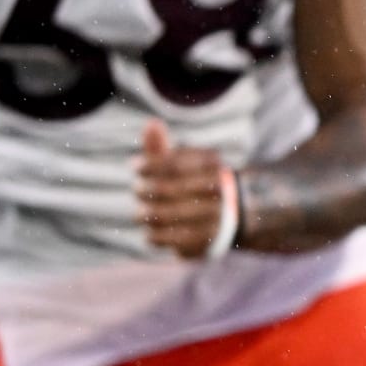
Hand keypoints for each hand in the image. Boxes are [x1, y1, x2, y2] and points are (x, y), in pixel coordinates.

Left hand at [135, 120, 231, 258]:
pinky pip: (170, 239)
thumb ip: (163, 147)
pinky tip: (151, 231)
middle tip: (137, 190)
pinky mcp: (207, 241)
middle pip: (167, 190)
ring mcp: (214, 218)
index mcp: (212, 166)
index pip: (173, 164)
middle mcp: (218, 190)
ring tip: (141, 214)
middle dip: (145, 190)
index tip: (135, 167)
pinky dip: (155, 235)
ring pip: (166, 215)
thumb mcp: (183, 162)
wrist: (230, 215)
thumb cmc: (194, 182)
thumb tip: (152, 123)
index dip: (149, 165)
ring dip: (146, 215)